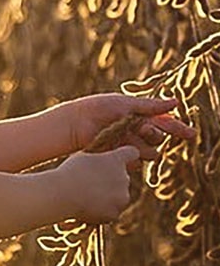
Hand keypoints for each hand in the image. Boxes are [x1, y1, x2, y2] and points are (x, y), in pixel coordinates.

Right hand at [56, 146, 140, 223]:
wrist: (63, 193)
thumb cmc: (69, 172)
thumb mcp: (82, 156)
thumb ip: (97, 157)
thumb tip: (100, 160)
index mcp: (116, 160)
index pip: (132, 153)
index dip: (127, 155)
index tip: (119, 159)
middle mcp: (124, 178)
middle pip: (122, 178)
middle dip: (111, 181)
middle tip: (91, 183)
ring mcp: (122, 197)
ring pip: (118, 196)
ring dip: (107, 197)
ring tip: (86, 196)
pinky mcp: (115, 213)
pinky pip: (110, 211)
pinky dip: (101, 211)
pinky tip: (86, 207)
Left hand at [69, 94, 196, 161]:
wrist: (76, 124)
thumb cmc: (98, 108)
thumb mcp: (125, 103)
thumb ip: (151, 105)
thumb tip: (176, 102)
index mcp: (140, 116)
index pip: (165, 123)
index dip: (179, 129)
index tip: (190, 134)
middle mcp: (137, 131)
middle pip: (158, 138)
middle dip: (153, 133)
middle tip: (141, 128)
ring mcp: (129, 145)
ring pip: (149, 152)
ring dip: (142, 145)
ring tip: (126, 137)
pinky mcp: (120, 157)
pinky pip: (135, 162)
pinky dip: (129, 155)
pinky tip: (117, 148)